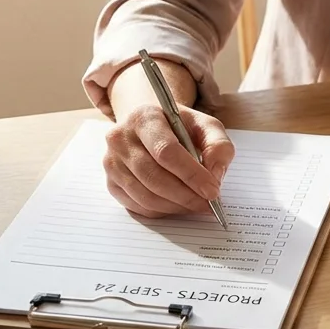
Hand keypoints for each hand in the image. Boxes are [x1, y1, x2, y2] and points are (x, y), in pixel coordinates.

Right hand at [103, 104, 234, 216]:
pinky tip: (179, 205)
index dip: (191, 174)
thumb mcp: (205, 125)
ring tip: (197, 205)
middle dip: (186, 196)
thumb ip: (218, 145)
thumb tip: (215, 175)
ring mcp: (112, 162)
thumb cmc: (179, 127)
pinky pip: (138, 206)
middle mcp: (121, 138)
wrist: (150, 127)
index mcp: (144, 117)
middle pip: (154, 177)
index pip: (166, 151)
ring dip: (176, 206)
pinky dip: (163, 211)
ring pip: (145, 196)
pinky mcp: (111, 183)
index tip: (212, 190)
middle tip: (208, 204)